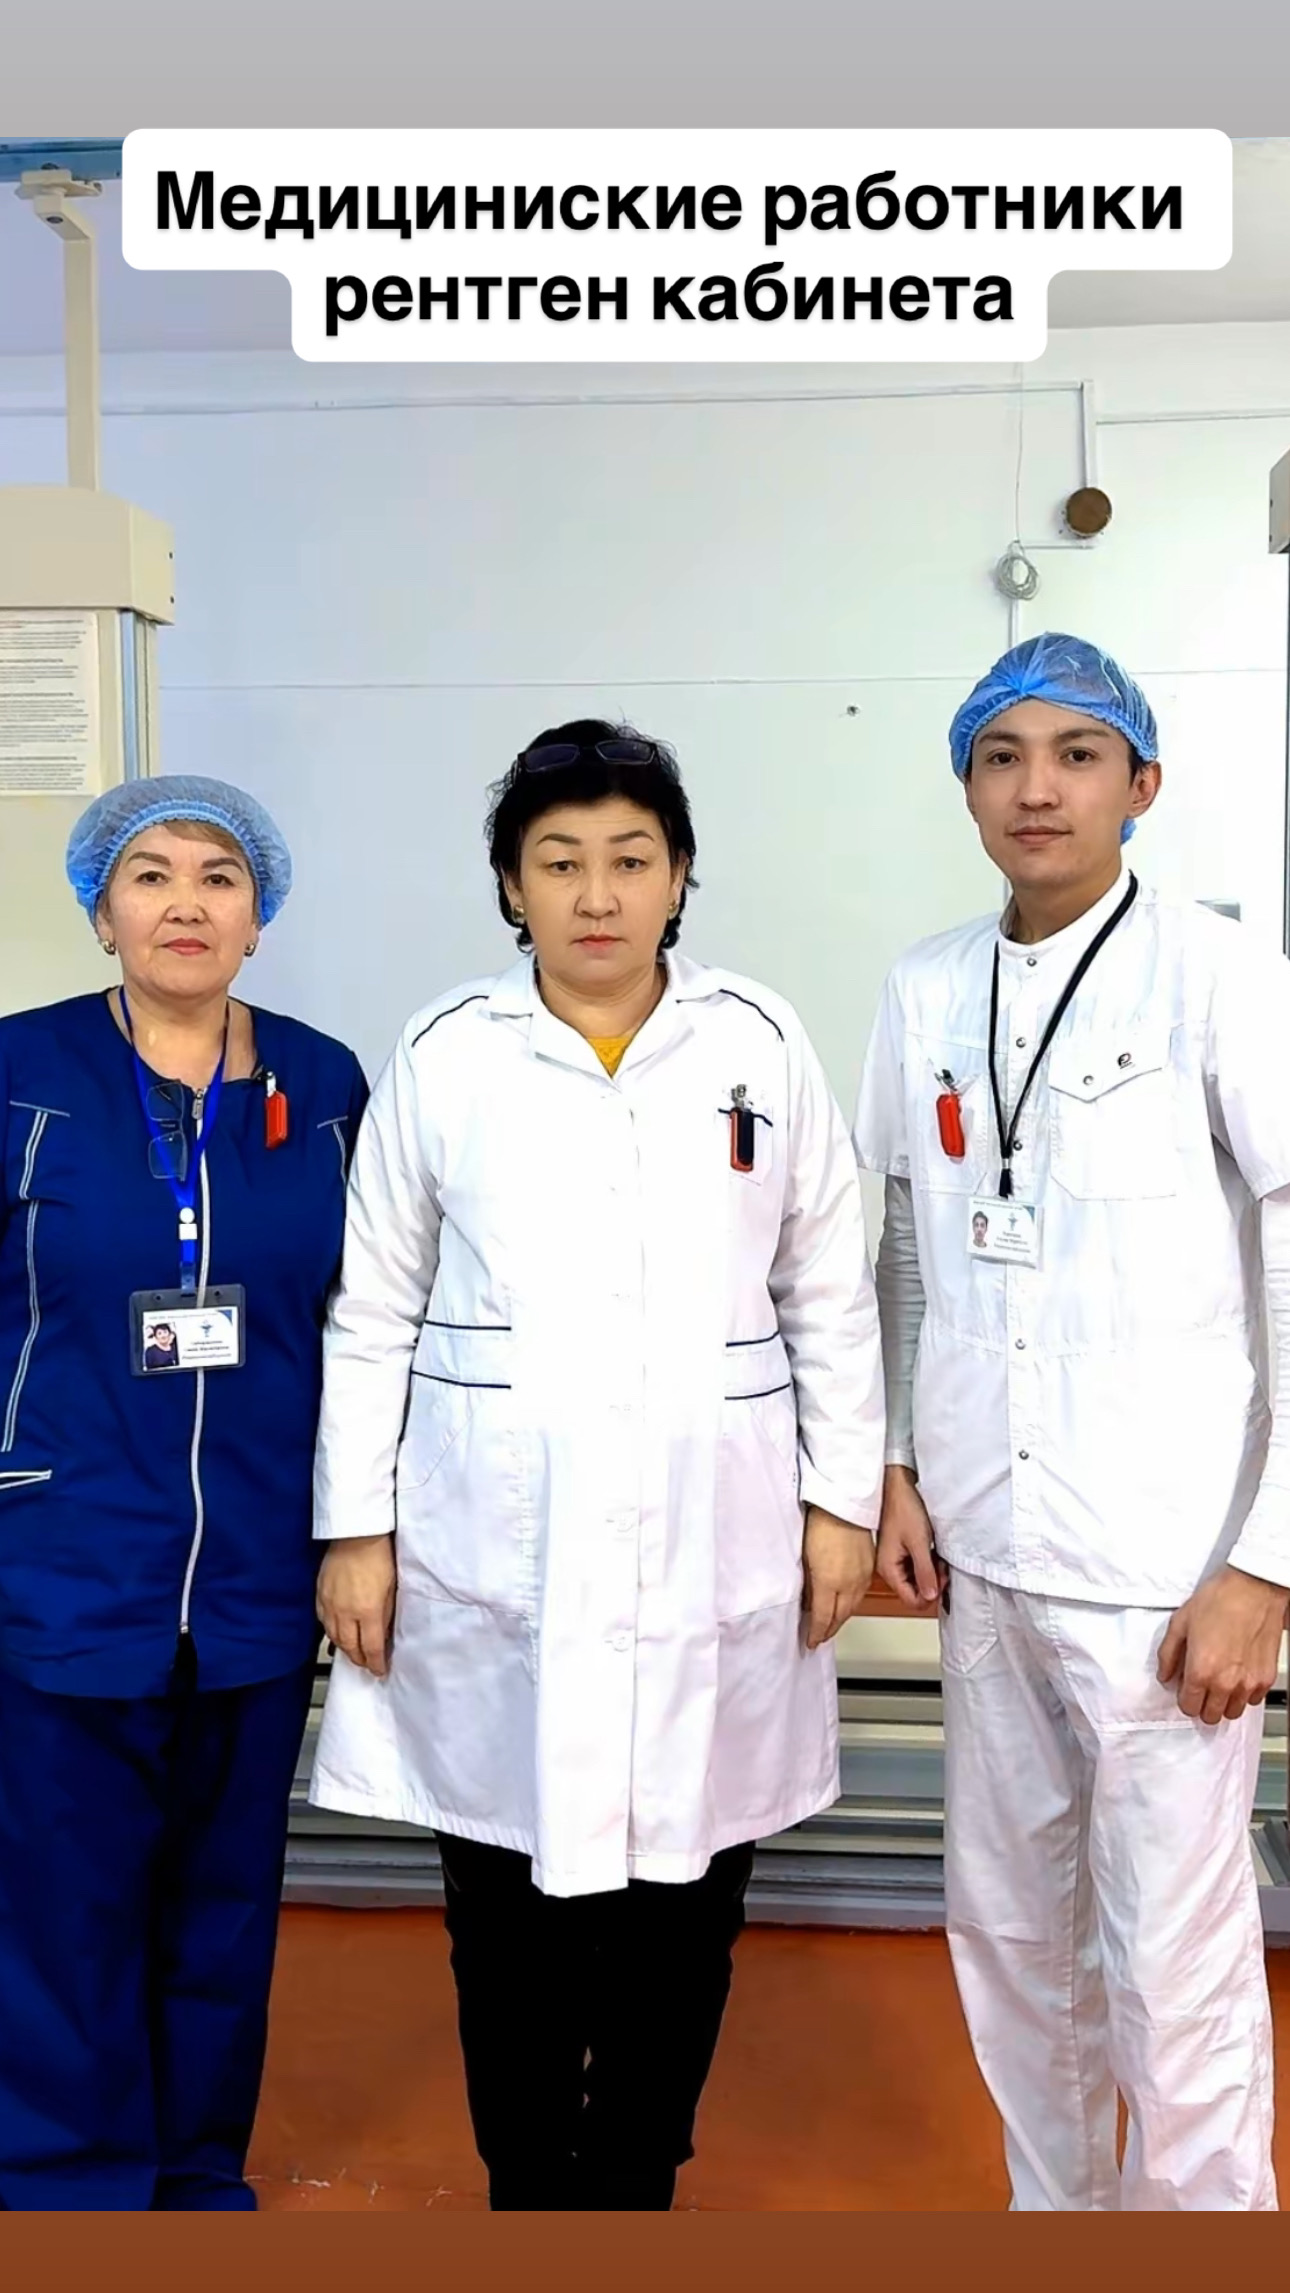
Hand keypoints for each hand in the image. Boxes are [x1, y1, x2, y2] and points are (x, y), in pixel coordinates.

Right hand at [317, 1533, 396, 1679]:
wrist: (356, 1534)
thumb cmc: (377, 1555)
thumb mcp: (392, 1588)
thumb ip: (386, 1614)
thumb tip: (383, 1633)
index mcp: (368, 1611)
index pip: (371, 1648)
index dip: (376, 1663)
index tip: (379, 1670)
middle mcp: (346, 1612)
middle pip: (350, 1647)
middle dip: (359, 1659)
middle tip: (367, 1664)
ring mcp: (330, 1604)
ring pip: (335, 1637)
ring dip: (345, 1649)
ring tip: (353, 1653)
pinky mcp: (320, 1595)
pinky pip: (323, 1622)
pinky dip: (331, 1632)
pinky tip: (337, 1633)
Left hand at [802, 1506, 875, 1649]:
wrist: (844, 1505)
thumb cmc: (822, 1524)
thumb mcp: (805, 1558)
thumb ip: (808, 1584)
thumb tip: (807, 1600)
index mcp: (829, 1582)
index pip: (822, 1618)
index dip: (816, 1633)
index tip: (811, 1641)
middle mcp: (848, 1584)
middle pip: (839, 1617)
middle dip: (828, 1630)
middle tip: (819, 1638)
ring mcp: (860, 1577)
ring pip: (851, 1608)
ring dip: (841, 1619)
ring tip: (831, 1626)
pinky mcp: (869, 1569)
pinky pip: (860, 1595)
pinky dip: (851, 1605)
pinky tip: (845, 1605)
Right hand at [876, 1465, 945, 1613]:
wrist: (897, 1486)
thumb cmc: (903, 1509)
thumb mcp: (919, 1543)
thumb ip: (925, 1572)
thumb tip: (931, 1596)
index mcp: (889, 1569)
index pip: (911, 1600)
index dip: (930, 1594)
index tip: (942, 1579)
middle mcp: (889, 1568)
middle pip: (914, 1592)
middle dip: (932, 1583)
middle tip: (943, 1567)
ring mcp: (894, 1560)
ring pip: (916, 1580)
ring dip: (931, 1572)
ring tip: (938, 1557)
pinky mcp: (900, 1552)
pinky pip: (915, 1567)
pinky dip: (927, 1563)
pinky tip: (933, 1552)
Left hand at [1157, 1565, 1288, 1725]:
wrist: (1254, 1587)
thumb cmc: (1219, 1599)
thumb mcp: (1180, 1623)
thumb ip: (1168, 1654)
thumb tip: (1165, 1674)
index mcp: (1201, 1670)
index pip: (1188, 1708)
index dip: (1183, 1698)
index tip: (1185, 1688)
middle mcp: (1226, 1682)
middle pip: (1211, 1716)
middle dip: (1202, 1705)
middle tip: (1200, 1688)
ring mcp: (1249, 1682)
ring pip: (1233, 1713)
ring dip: (1223, 1702)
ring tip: (1219, 1682)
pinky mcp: (1266, 1677)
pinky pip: (1253, 1700)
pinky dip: (1244, 1693)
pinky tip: (1238, 1675)